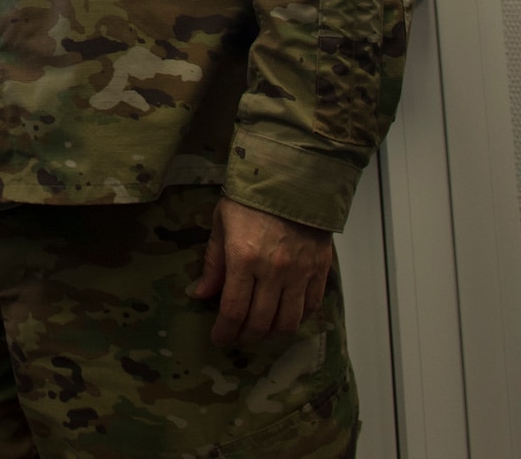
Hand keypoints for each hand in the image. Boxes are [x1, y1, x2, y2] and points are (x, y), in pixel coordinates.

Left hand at [190, 197, 333, 344]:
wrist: (292, 180)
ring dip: (273, 333)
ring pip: (289, 320)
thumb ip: (213, 263)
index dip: (225, 331)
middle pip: (261, 321)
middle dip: (246, 336)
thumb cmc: (249, 200)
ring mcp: (300, 272)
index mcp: (243, 259)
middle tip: (237, 338)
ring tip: (261, 331)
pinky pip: (311, 306)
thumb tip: (200, 294)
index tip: (219, 340)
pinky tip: (286, 315)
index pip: (234, 309)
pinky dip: (298, 317)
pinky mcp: (320, 269)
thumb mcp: (221, 225)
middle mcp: (273, 271)